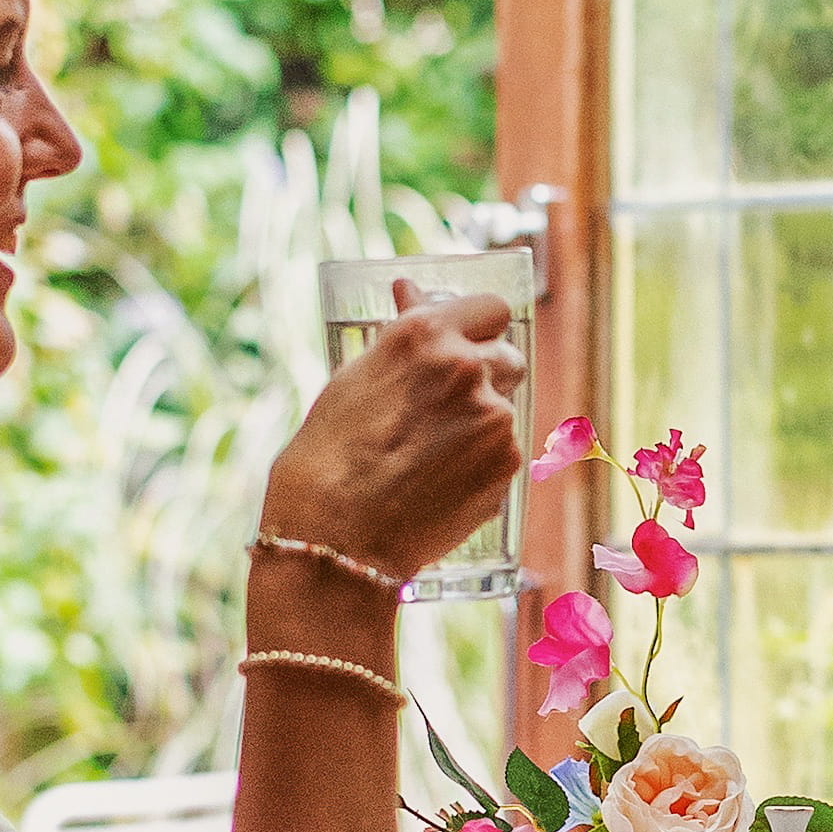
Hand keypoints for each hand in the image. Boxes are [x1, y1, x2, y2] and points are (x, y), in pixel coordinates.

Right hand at [259, 284, 521, 593]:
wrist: (335, 539)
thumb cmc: (325, 458)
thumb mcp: (352, 380)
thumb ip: (399, 341)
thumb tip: (411, 292)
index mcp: (422, 334)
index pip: (488, 307)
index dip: (478, 327)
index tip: (468, 342)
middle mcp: (465, 366)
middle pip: (507, 356)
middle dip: (485, 375)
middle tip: (447, 407)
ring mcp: (493, 415)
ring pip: (502, 410)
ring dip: (479, 425)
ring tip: (429, 459)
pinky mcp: (508, 463)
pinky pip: (503, 454)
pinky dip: (480, 465)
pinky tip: (438, 485)